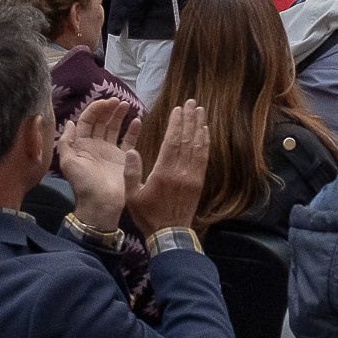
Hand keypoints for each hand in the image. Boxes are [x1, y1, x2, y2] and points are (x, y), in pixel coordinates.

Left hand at [57, 97, 141, 231]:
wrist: (101, 204)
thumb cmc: (83, 184)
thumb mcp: (68, 163)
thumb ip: (66, 142)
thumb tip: (70, 122)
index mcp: (81, 144)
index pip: (88, 120)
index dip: (96, 109)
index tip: (106, 102)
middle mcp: (95, 145)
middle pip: (101, 121)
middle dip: (109, 109)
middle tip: (118, 101)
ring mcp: (109, 151)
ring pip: (114, 127)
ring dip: (119, 115)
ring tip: (127, 105)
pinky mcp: (122, 158)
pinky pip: (128, 140)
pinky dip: (133, 130)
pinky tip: (137, 120)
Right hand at [129, 100, 207, 232]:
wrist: (169, 235)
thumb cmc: (148, 215)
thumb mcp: (131, 195)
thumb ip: (131, 172)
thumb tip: (132, 149)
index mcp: (163, 172)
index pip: (172, 141)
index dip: (177, 123)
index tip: (179, 109)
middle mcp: (180, 172)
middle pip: (187, 139)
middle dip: (190, 119)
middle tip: (192, 102)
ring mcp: (192, 177)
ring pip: (198, 146)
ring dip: (200, 127)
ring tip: (201, 111)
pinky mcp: (199, 182)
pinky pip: (204, 158)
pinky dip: (205, 143)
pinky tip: (205, 132)